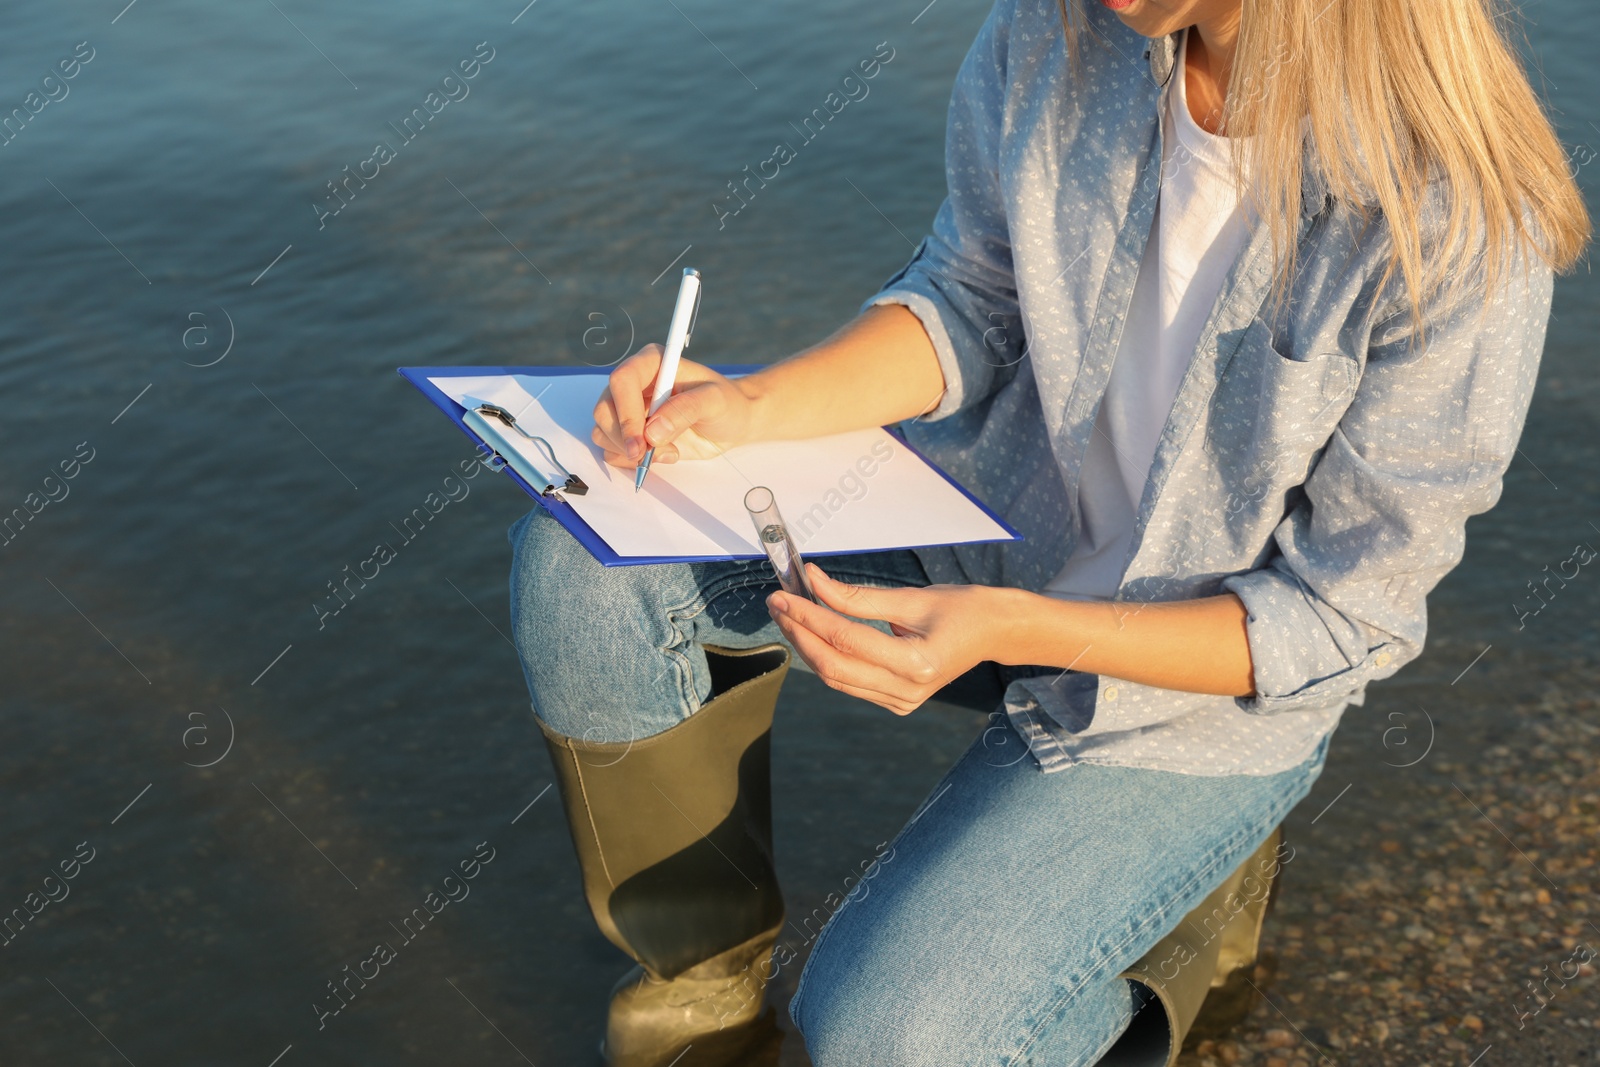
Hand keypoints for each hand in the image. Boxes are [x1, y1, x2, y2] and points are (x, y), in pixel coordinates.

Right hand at [591, 345, 755, 467]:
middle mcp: (635, 384)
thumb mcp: (715, 401)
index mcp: (652, 363)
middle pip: (605, 410)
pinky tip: (662, 455)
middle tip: (648, 455)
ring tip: (668, 452)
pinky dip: (631, 460)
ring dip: (630, 451)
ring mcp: (630, 410)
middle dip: (624, 438)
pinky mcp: (632, 433)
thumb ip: (686, 410)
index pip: (622, 381)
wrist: (733, 423)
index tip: (641, 442)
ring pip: (603, 431)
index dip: (626, 413)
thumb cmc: (727, 404)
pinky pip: (612, 450)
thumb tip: (652, 432)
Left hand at [765, 563, 998, 714]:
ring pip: (837, 678)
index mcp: (917, 664)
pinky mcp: (896, 702)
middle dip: (800, 634)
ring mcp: (902, 702)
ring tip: (788, 615)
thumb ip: (859, 596)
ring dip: (808, 647)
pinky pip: (850, 683)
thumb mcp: (912, 597)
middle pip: (834, 666)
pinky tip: (813, 635)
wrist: (994, 632)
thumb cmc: (962, 609)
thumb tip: (815, 582)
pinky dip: (828, 659)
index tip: (785, 594)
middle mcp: (908, 691)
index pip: (846, 639)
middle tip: (777, 604)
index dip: (810, 615)